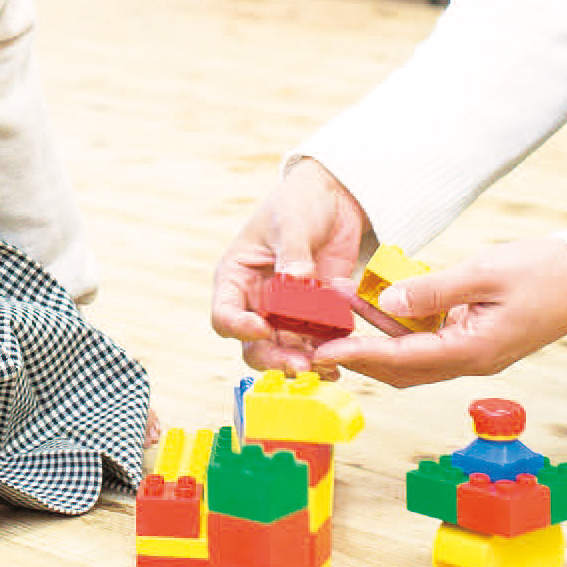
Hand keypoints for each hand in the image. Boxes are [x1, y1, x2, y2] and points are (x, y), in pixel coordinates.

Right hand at [209, 157, 375, 376]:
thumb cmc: (299, 203)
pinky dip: (326, 353)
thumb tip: (296, 278)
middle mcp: (257, 301)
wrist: (333, 199)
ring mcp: (286, 312)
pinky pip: (315, 342)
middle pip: (254, 344)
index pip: (225, 315)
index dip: (239, 328)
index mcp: (237, 278)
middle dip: (276, 358)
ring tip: (328, 367)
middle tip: (301, 365)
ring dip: (304, 362)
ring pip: (286, 350)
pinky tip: (342, 359)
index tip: (263, 329)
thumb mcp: (292, 222)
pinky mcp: (314, 315)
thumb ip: (293, 251)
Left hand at [310, 237, 566, 388]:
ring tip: (338, 307)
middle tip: (318, 337)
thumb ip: (433, 290)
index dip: (359, 356)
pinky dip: (401, 323)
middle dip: (359, 354)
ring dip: (376, 335)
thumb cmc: (547, 271)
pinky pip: (429, 337)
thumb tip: (387, 302)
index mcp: (474, 352)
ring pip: (413, 353)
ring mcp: (476, 351)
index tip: (323, 351)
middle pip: (402, 369)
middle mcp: (471, 360)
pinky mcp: (478, 337)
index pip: (403, 361)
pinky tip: (376, 298)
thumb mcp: (485, 273)